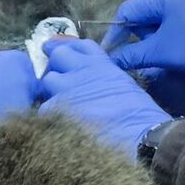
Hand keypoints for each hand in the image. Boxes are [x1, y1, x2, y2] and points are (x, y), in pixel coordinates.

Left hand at [36, 39, 169, 158]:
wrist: (140, 139)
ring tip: (61, 108)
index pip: (80, 45)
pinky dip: (48, 116)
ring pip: (47, 82)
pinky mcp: (57, 110)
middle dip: (57, 66)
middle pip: (58, 56)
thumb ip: (104, 79)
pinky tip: (59, 126)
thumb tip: (93, 85)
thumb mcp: (126, 88)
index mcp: (103, 65)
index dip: (70, 47)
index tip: (61, 51)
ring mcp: (68, 89)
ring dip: (51, 92)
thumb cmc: (141, 119)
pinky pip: (44, 109)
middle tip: (59, 82)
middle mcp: (83, 71)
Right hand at [103, 0, 184, 114]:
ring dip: (154, 36)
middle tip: (139, 56)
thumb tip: (112, 60)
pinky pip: (174, 15)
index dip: (116, 34)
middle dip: (139, 36)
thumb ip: (134, 54)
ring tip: (159, 53)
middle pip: (143, 12)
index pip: (128, 10)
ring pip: (158, 15)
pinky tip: (172, 47)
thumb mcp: (164, 52)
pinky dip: (168, 31)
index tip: (111, 55)